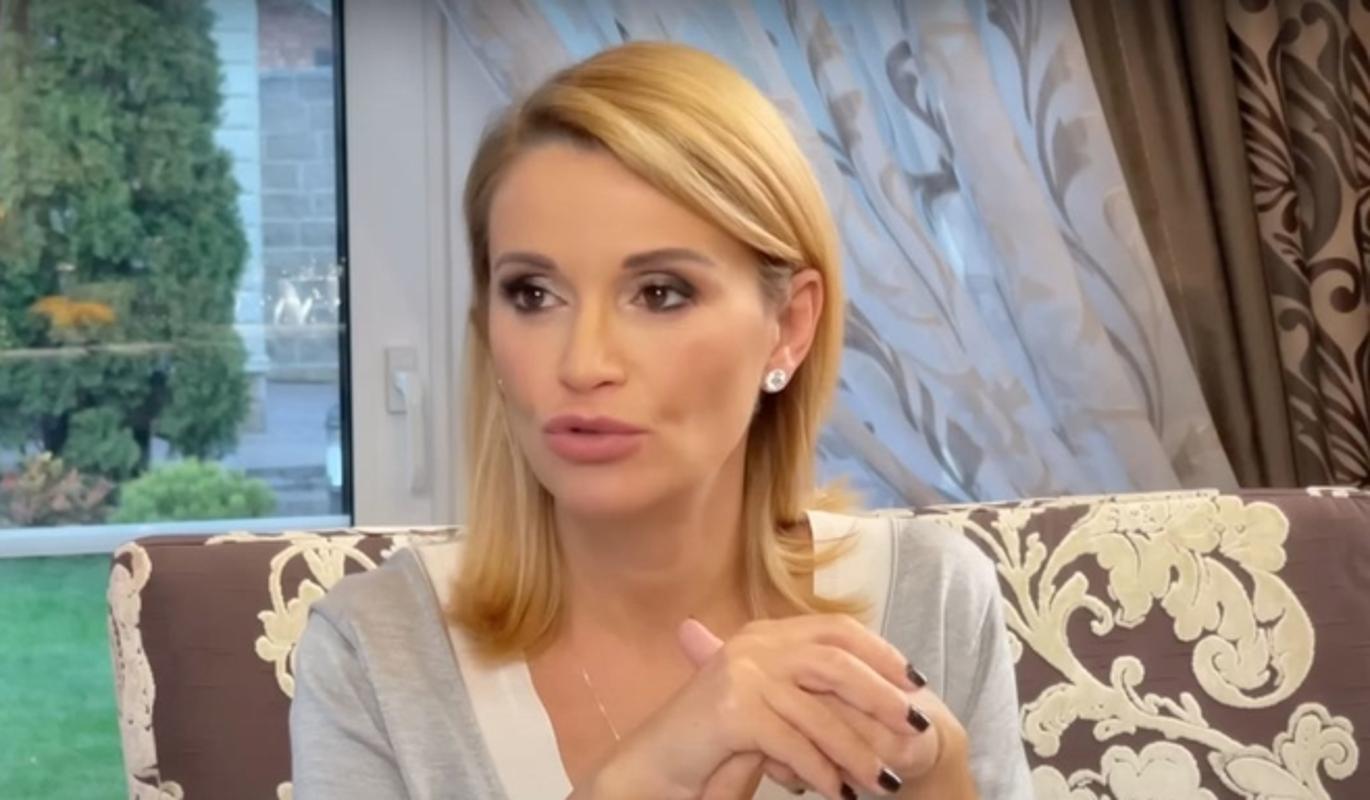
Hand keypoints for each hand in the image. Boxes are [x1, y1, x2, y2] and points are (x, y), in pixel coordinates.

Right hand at [584, 615, 926, 799]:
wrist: (655, 765)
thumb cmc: (715, 740)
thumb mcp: (767, 704)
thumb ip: (808, 691)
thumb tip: (881, 695)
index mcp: (767, 634)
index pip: (835, 629)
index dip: (879, 652)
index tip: (914, 680)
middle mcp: (754, 644)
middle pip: (835, 661)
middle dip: (881, 694)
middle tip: (916, 725)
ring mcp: (741, 673)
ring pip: (818, 710)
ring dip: (857, 750)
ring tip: (883, 781)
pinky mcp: (731, 710)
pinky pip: (792, 743)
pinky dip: (820, 771)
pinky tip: (838, 792)